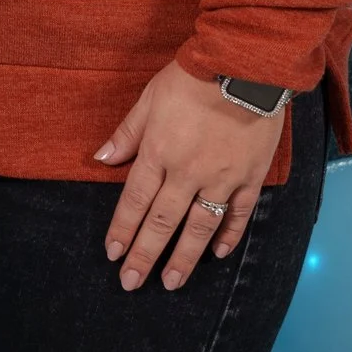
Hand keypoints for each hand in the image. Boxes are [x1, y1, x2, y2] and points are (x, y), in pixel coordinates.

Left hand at [94, 61, 284, 292]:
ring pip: (199, 227)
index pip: (135, 201)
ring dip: (184, 257)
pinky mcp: (250, 177)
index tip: (113, 255)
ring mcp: (222, 178)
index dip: (123, 229)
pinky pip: (239, 213)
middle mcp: (187, 172)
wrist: (244, 67)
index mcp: (159, 153)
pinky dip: (229, 235)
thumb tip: (100, 159)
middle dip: (145, 255)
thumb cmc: (191, 79)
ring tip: (171, 283)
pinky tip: (218, 254)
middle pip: (162, 222)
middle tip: (132, 283)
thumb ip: (127, 134)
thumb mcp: (149, 99)